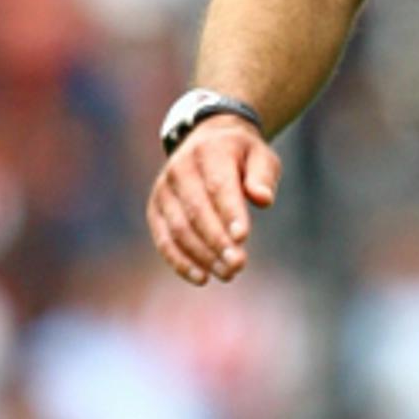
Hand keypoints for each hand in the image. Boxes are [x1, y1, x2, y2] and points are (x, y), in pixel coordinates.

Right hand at [146, 115, 280, 285]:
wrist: (208, 140)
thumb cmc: (242, 155)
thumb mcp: (260, 155)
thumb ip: (262, 176)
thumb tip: (264, 199)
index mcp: (209, 151)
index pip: (218, 186)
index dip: (230, 212)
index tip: (243, 237)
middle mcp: (180, 169)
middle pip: (196, 211)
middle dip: (217, 242)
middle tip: (239, 265)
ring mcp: (163, 190)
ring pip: (179, 229)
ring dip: (203, 256)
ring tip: (229, 273)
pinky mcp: (155, 209)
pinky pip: (164, 240)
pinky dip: (181, 262)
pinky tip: (202, 277)